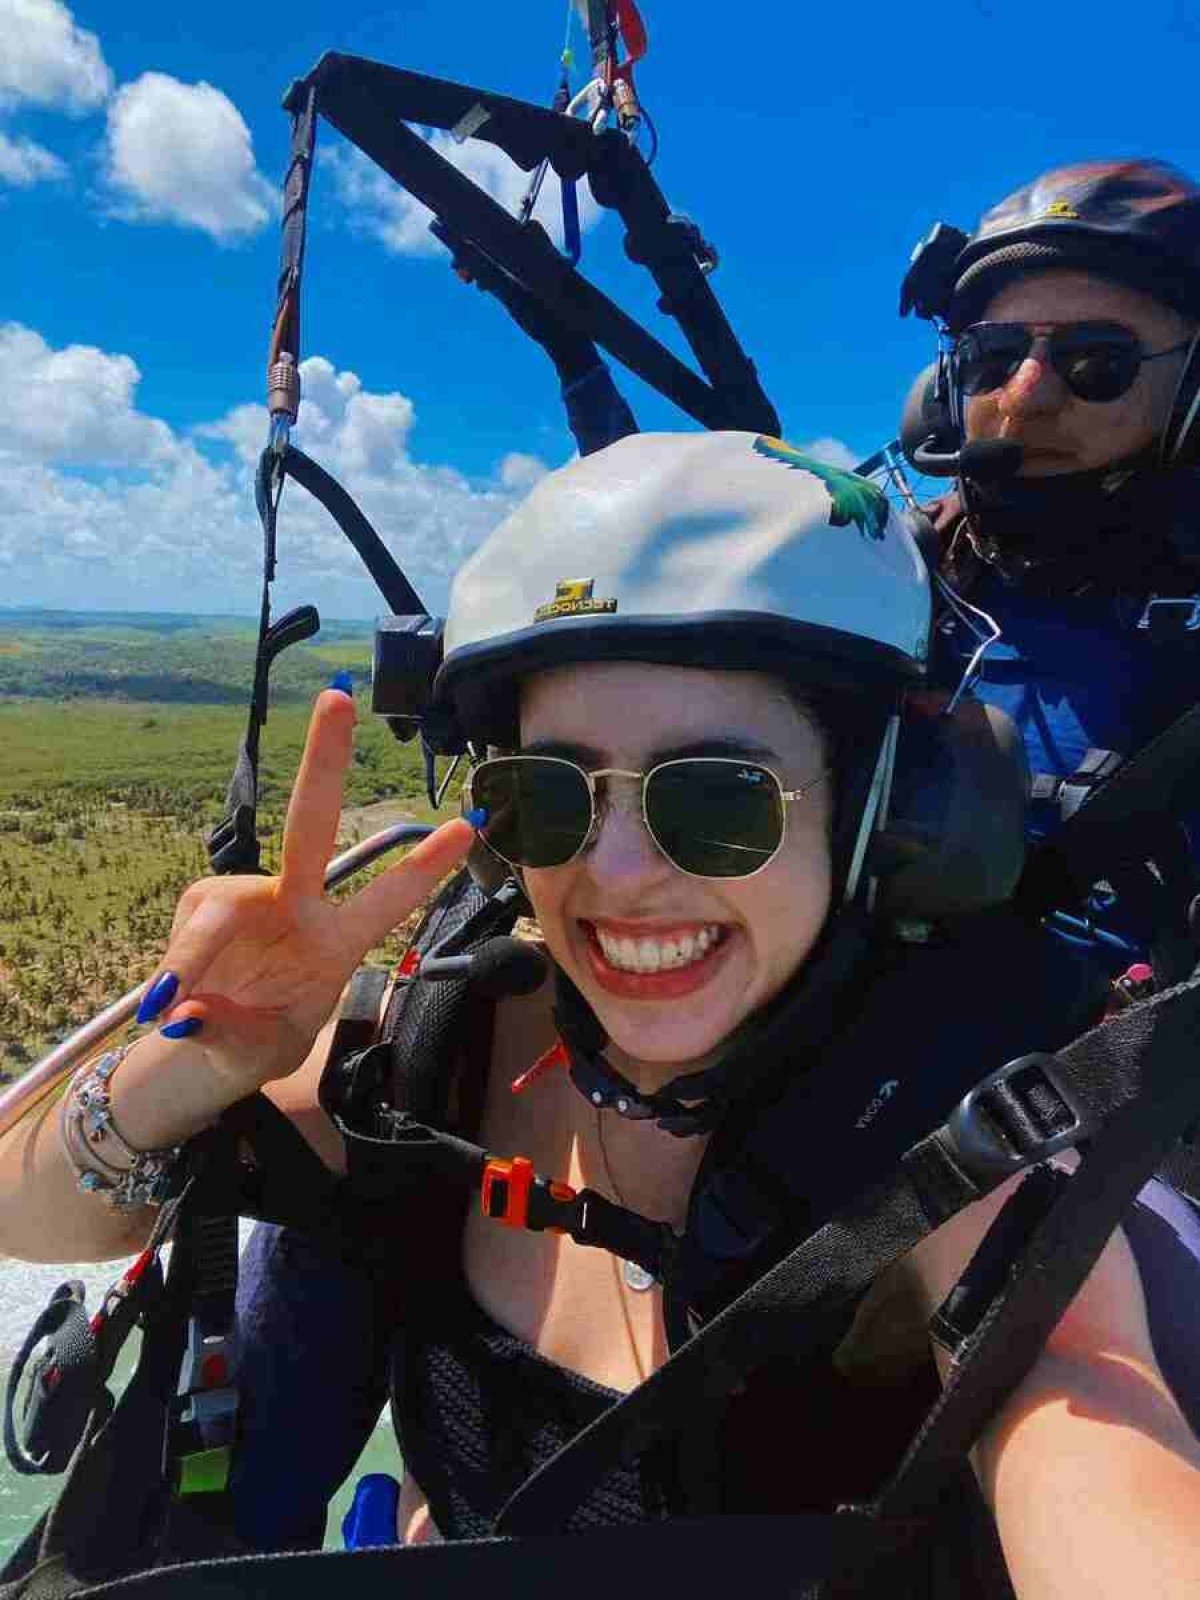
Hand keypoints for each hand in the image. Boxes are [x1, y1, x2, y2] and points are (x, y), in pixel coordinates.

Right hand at [142, 686, 474, 1096]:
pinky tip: (167, 1005)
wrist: (208, 1049)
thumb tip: (185, 1010)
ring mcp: (247, 899)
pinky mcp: (202, 902)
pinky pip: (185, 940)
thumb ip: (230, 1032)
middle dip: (326, 761)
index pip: (388, 898)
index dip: (424, 864)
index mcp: (338, 940)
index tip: (467, 826)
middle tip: (338, 698)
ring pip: (219, 912)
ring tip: (173, 1006)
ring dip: (194, 959)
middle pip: (312, 825)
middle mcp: (297, 905)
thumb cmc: (257, 1041)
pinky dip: (173, 973)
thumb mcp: (262, 1051)